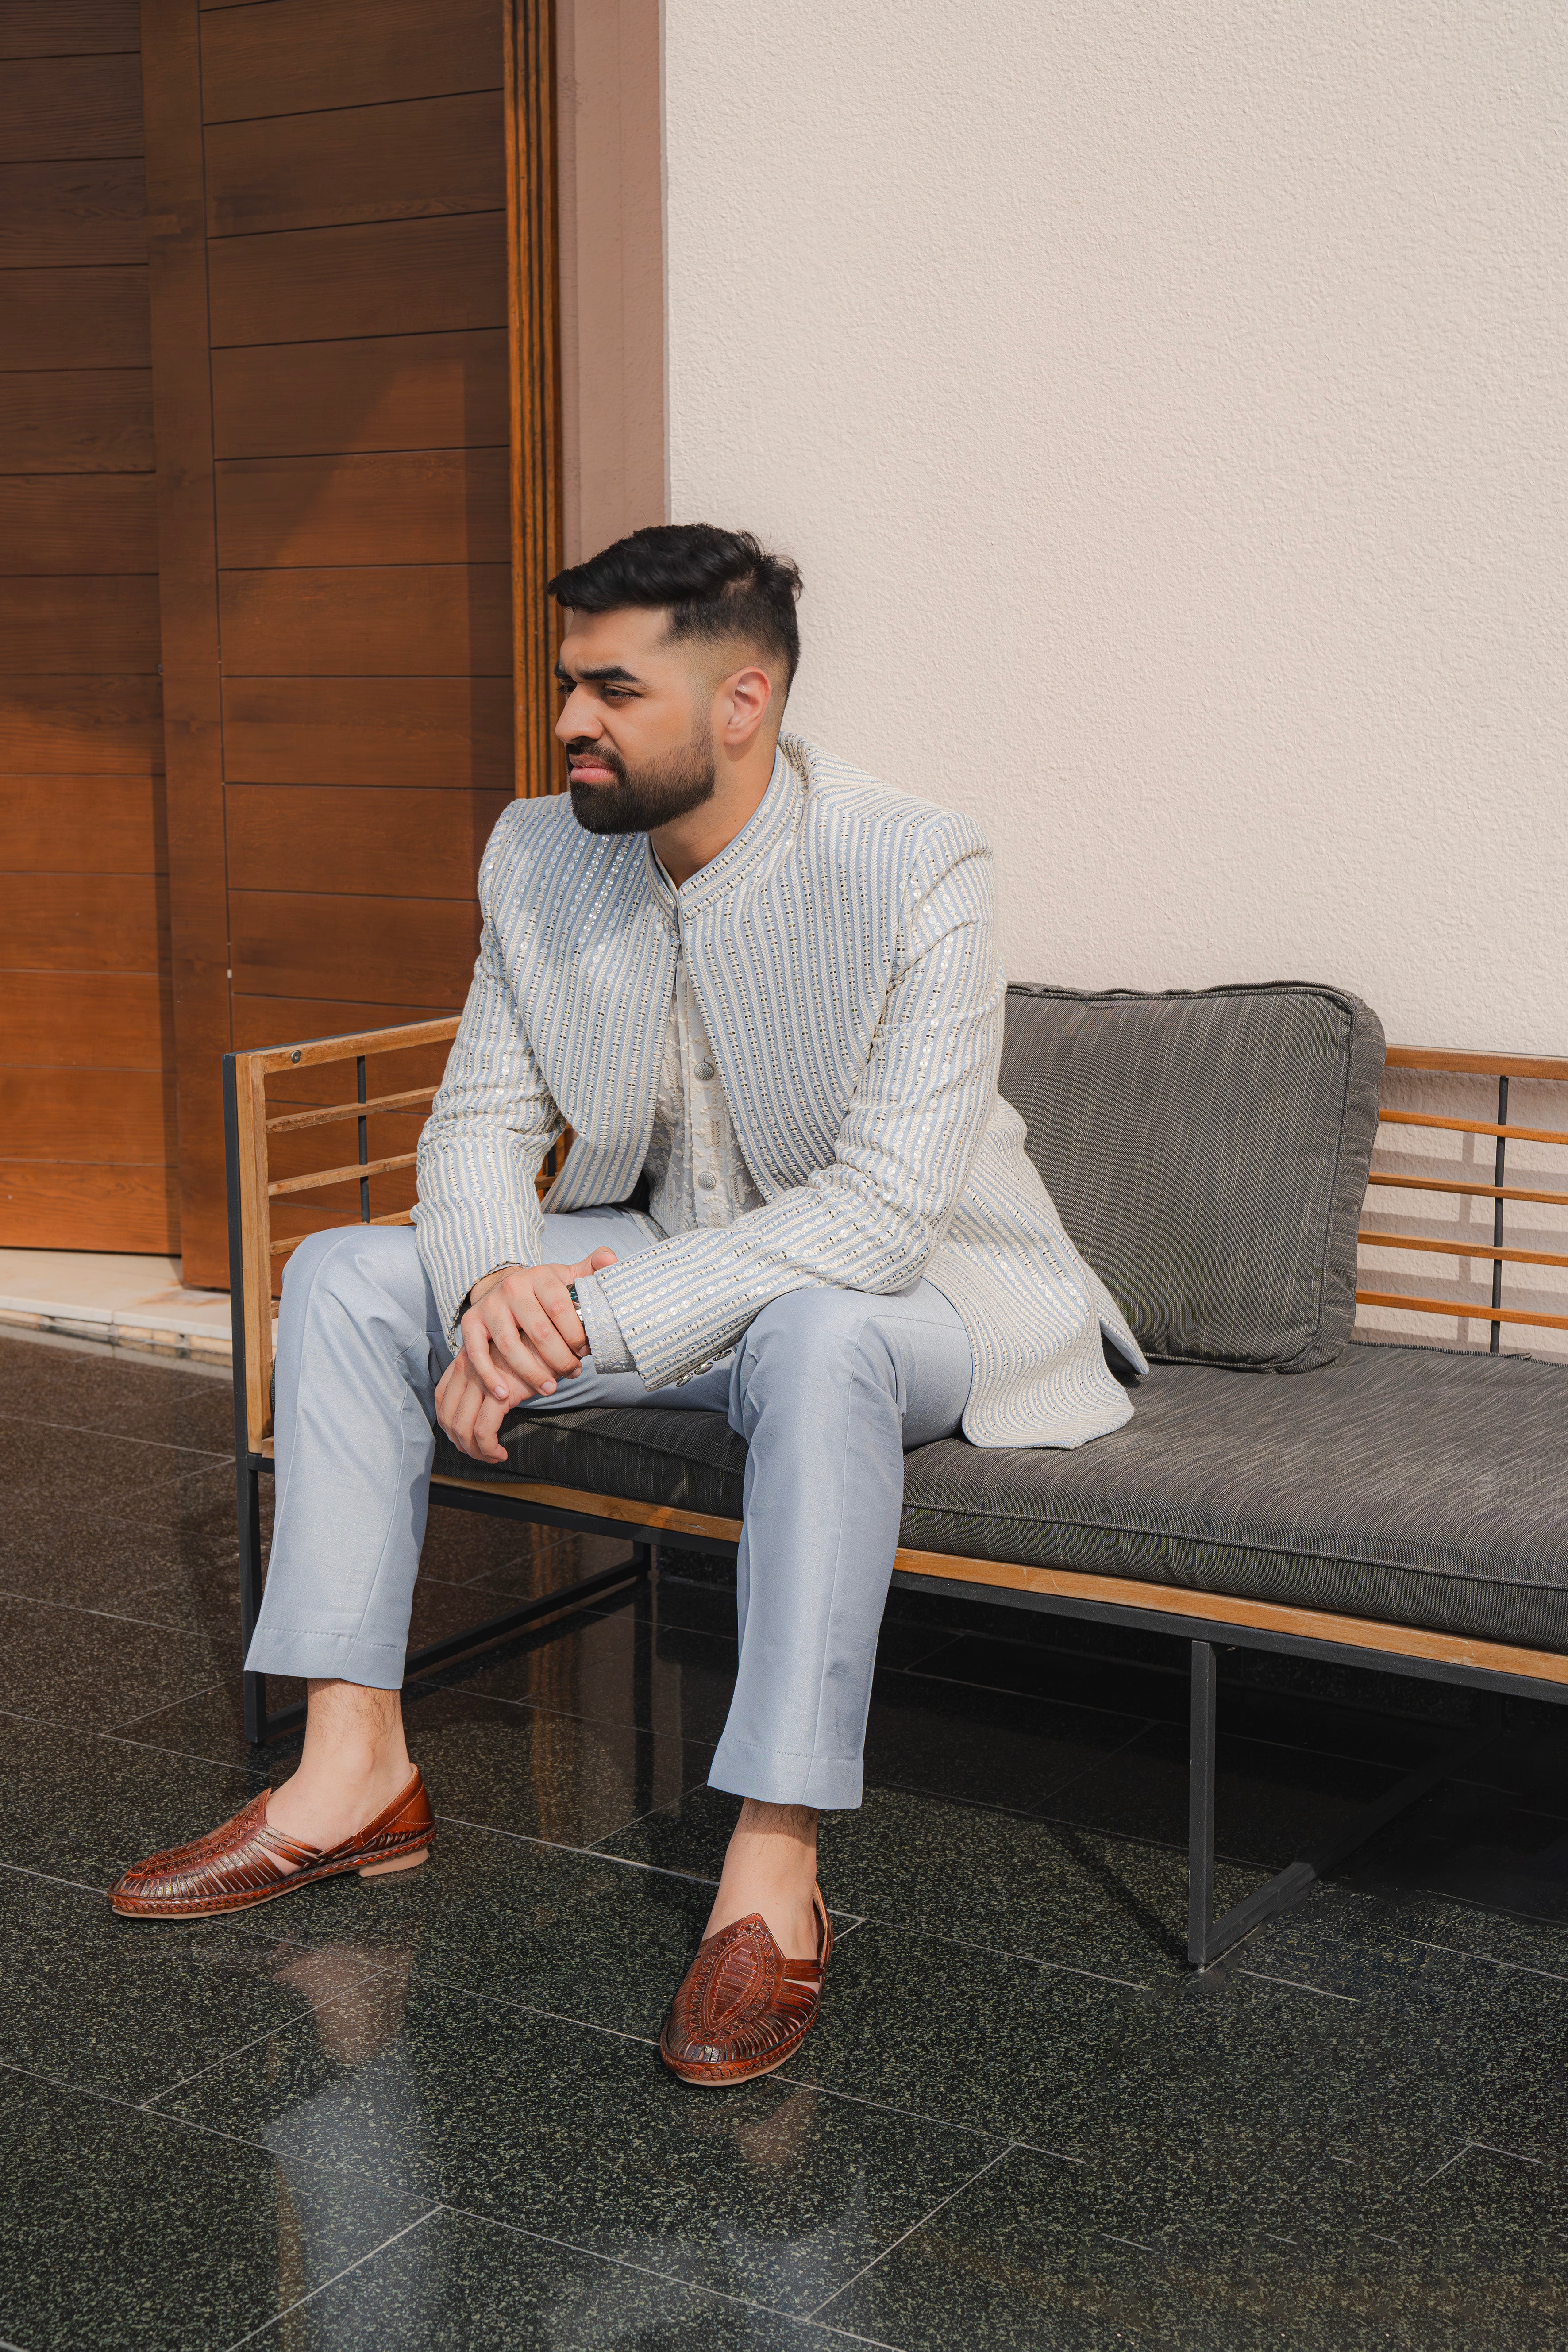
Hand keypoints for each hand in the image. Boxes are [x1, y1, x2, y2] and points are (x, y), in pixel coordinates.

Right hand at [433, 1249, 618, 1464]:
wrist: (502, 1286)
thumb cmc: (543, 1290)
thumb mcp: (567, 1276)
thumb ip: (591, 1269)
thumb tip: (611, 1258)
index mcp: (541, 1276)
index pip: (562, 1308)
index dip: (576, 1335)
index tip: (586, 1351)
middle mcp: (513, 1288)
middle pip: (540, 1332)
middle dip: (560, 1359)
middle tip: (573, 1373)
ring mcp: (490, 1305)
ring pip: (511, 1347)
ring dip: (532, 1374)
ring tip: (550, 1389)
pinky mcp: (471, 1322)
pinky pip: (477, 1353)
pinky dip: (489, 1376)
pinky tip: (503, 1394)